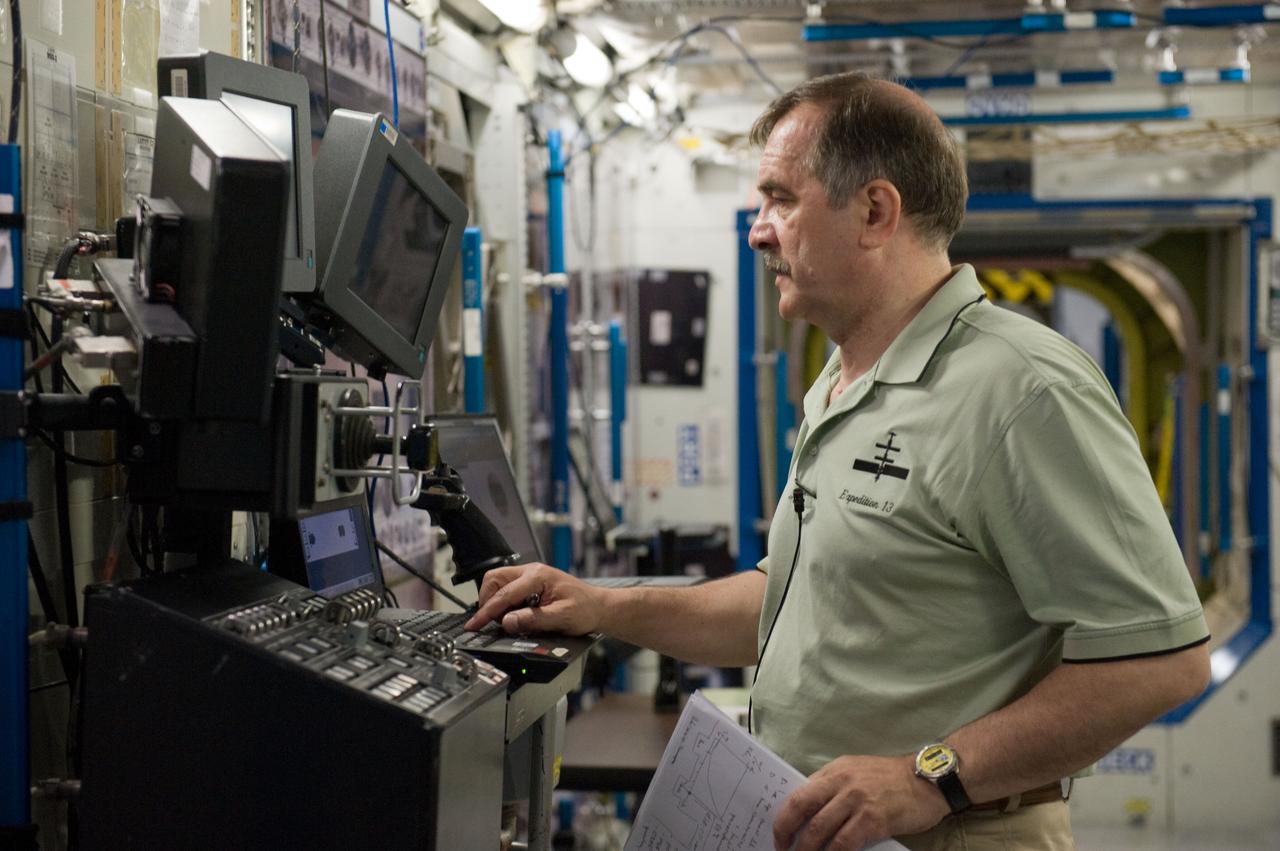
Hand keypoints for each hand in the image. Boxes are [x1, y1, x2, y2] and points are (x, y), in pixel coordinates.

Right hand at [464, 563, 603, 635]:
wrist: (599, 607)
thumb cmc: (585, 609)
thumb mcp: (561, 618)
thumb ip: (533, 620)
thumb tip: (508, 622)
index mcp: (538, 576)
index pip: (504, 594)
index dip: (487, 611)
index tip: (474, 624)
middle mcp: (532, 571)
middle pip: (494, 579)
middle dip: (487, 601)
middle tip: (490, 622)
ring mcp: (530, 575)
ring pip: (498, 583)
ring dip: (496, 602)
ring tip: (508, 620)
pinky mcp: (530, 583)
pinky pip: (508, 589)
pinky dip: (504, 603)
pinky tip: (515, 615)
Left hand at [773, 754, 947, 850]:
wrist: (928, 781)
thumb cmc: (892, 779)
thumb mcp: (857, 773)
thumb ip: (834, 788)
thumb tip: (811, 814)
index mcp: (835, 770)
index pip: (799, 794)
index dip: (784, 818)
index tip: (779, 835)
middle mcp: (842, 782)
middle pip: (801, 808)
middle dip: (786, 833)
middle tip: (783, 850)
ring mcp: (857, 800)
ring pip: (819, 829)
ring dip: (807, 850)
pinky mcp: (873, 819)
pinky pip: (844, 843)